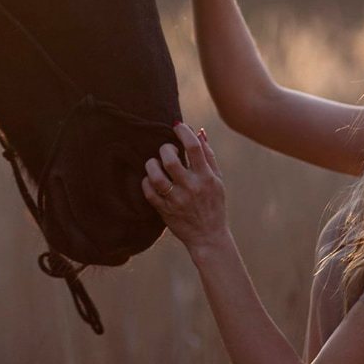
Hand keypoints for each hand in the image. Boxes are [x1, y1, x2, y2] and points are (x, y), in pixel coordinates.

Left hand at [143, 122, 228, 251]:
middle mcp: (191, 187)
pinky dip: (146, 182)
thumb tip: (199, 132)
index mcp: (206, 177)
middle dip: (165, 149)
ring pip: (156, 176)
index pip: (193, 147)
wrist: (208, 237)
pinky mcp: (165, 211)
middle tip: (168, 150)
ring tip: (156, 164)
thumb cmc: (214, 204)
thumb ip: (208, 156)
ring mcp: (176, 200)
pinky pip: (148, 192)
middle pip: (170, 160)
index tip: (177, 126)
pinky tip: (151, 179)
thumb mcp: (217, 179)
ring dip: (152, 165)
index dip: (183, 132)